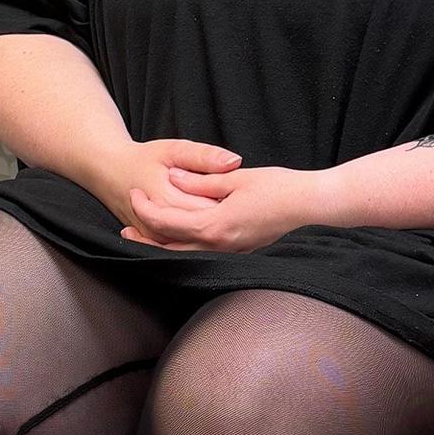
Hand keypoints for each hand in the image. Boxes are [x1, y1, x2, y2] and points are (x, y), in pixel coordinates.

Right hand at [101, 139, 242, 240]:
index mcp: (168, 199)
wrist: (110, 173)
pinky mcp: (155, 244)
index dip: (229, 201)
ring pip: (194, 243)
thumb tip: (234, 162)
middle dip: (221, 216)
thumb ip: (204, 156)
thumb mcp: (174, 149)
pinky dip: (197, 238)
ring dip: (210, 229)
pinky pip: (182, 248)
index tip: (235, 190)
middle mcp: (160, 226)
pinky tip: (203, 224)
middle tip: (228, 200)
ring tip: (215, 210)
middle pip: (204, 229)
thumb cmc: (143, 160)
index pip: (210, 209)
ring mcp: (156, 239)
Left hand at [120, 164, 331, 252]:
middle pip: (171, 247)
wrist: (309, 204)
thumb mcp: (235, 178)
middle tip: (124, 232)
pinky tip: (177, 241)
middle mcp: (220, 245)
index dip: (147, 209)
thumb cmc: (277, 187)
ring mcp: (230, 251)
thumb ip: (202, 182)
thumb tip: (174, 179)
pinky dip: (182, 249)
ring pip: (185, 255)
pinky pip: (201, 254)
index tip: (134, 195)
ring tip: (143, 239)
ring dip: (162, 247)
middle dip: (145, 240)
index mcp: (216, 225)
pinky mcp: (238, 250)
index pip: (169, 222)